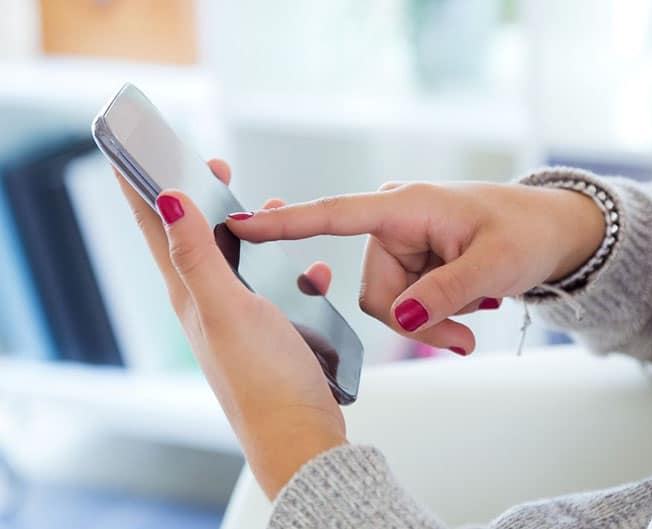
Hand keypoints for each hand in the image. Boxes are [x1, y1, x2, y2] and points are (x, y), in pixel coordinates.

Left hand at [115, 160, 343, 498]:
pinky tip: (314, 273)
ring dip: (254, 231)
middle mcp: (211, 303)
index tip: (140, 153)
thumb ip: (198, 257)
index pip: (157, 230)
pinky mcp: (274, 331)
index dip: (147, 188)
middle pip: (198, 238)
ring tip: (272, 208)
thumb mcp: (227, 309)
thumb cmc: (264, 378)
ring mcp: (242, 318)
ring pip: (243, 260)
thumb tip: (170, 200)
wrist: (300, 434)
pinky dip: (295, 273)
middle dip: (204, 197)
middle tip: (215, 165)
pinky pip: (281, 290)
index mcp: (191, 293)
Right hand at [227, 181, 605, 353]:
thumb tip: (402, 320)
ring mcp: (403, 244)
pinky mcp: (412, 261)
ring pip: (389, 304)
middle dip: (416, 320)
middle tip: (462, 337)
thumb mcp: (493, 265)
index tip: (241, 224)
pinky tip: (468, 304)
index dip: (287, 224)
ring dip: (431, 320)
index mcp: (406, 206)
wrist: (553, 232)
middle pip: (373, 291)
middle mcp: (395, 222)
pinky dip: (434, 315)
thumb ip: (443, 293)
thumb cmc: (528, 232)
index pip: (335, 214)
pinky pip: (405, 303)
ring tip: (474, 313)